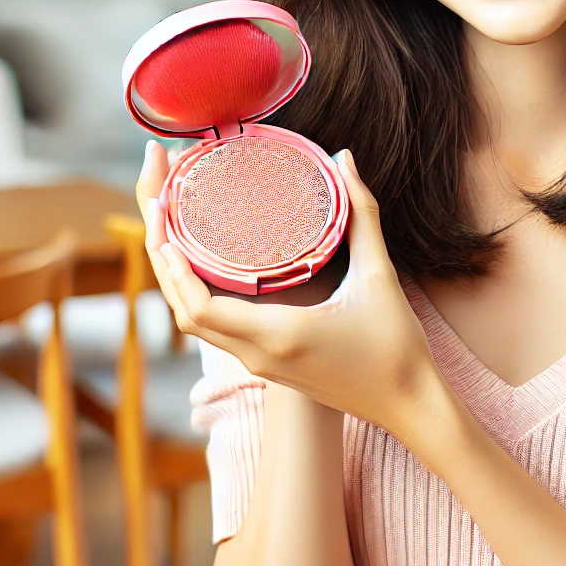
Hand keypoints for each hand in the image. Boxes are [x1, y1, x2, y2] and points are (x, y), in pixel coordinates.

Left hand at [134, 141, 444, 435]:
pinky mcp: (268, 365)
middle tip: (156, 197)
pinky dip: (197, 293)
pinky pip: (217, 328)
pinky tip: (203, 258)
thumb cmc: (397, 347)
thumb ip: (362, 215)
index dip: (170, 261)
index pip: (197, 305)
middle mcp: (257, 355)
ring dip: (175, 276)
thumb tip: (345, 159)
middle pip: (183, 310)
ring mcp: (259, 364)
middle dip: (160, 254)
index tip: (162, 214)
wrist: (409, 406)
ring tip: (171, 221)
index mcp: (277, 334)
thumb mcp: (379, 276)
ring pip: (196, 322)